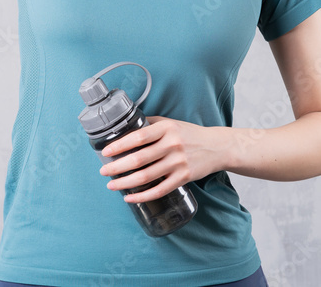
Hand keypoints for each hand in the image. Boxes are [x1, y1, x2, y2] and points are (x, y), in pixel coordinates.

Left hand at [98, 116, 227, 203]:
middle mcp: (172, 145)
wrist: (216, 147)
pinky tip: (130, 197)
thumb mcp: (171, 123)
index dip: (120, 145)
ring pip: (147, 176)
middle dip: (117, 167)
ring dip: (126, 183)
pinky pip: (159, 190)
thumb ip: (150, 125)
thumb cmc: (189, 134)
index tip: (106, 152)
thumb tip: (126, 127)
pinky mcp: (184, 178)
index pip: (138, 137)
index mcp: (166, 129)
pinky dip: (143, 195)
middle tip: (103, 172)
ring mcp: (178, 163)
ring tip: (112, 185)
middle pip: (139, 158)